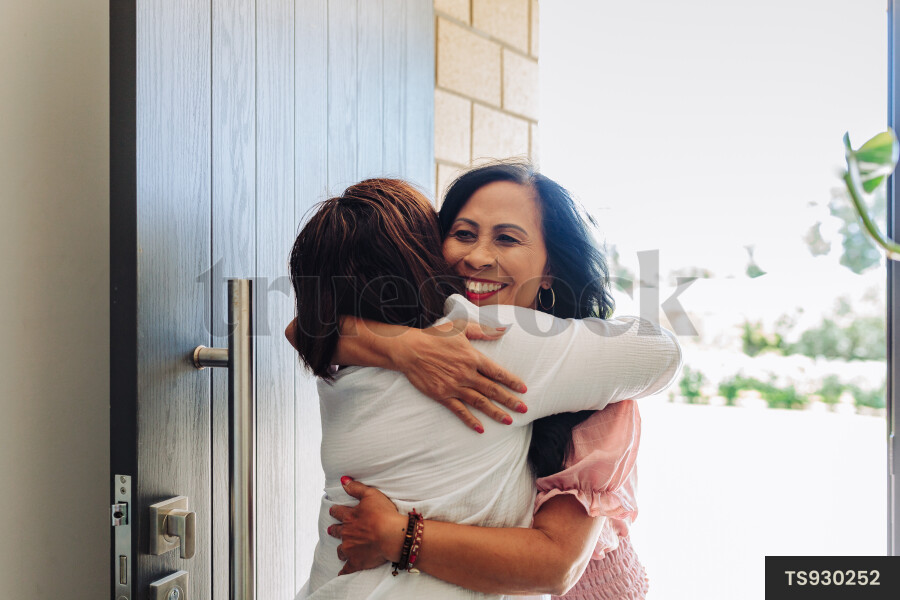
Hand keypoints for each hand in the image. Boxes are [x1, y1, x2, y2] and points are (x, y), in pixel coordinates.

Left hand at [327, 477, 406, 574]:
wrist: (391, 536)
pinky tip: (342, 573)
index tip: (333, 511)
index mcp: (350, 517)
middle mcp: (347, 533)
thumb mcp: (371, 495)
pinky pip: (347, 568)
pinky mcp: (356, 562)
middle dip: (335, 530)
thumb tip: (343, 480)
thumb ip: (356, 488)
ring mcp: (350, 548)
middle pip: (337, 531)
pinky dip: (344, 571)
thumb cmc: (383, 513)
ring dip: (341, 549)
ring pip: (341, 550)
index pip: (338, 512)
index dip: (335, 511)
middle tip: (332, 530)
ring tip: (342, 550)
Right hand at [394, 320, 527, 432]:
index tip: (523, 389)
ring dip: (495, 412)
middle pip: (492, 390)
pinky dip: (470, 420)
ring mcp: (454, 386)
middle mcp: (466, 374)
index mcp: (472, 357)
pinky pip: (459, 410)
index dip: (511, 381)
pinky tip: (480, 428)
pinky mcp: (443, 395)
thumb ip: (484, 329)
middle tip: (523, 409)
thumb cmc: (435, 336)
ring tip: (508, 420)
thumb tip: (505, 329)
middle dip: (509, 400)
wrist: (410, 349)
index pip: (497, 372)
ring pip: (480, 402)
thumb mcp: (460, 327)